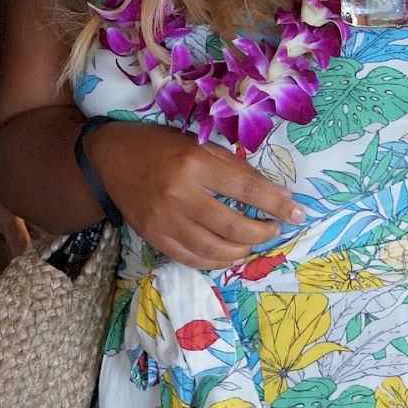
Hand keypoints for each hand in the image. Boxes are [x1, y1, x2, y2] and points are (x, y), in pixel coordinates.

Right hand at [86, 122, 303, 270]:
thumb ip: (236, 169)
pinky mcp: (154, 236)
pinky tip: (227, 254)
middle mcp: (180, 194)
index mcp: (195, 163)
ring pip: (215, 249)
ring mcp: (165, 219)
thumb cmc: (159, 146)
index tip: (298, 212)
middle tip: (272, 228)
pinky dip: (216, 261)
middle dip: (263, 232)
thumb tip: (277, 195)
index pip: (246, 189)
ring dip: (242, 251)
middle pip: (234, 227)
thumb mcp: (199, 145)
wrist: (110, 157)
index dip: (277, 204)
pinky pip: (192, 259)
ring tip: (250, 242)